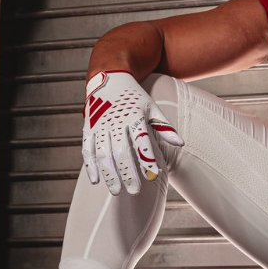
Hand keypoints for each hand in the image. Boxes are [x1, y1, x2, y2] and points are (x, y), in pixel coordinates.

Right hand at [81, 71, 183, 194]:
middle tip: (134, 191)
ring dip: (109, 173)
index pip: (142, 141)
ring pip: (102, 153)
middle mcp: (115, 121)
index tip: (153, 176)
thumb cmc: (134, 97)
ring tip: (116, 190)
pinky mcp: (88, 128)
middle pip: (121, 151)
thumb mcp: (151, 107)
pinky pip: (87, 149)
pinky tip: (95, 181)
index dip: (147, 159)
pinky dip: (90, 165)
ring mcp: (99, 125)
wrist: (109, 77)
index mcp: (134, 116)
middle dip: (127, 172)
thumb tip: (180, 144)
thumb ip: (164, 127)